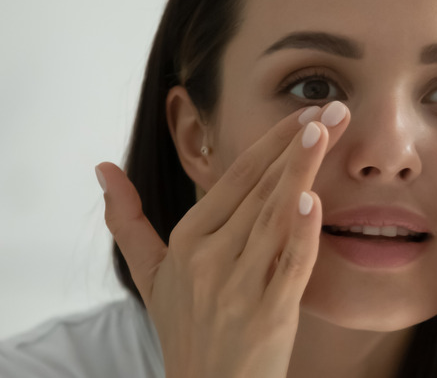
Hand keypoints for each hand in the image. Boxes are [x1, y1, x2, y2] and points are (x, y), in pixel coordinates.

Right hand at [96, 102, 349, 377]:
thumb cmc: (186, 328)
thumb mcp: (150, 276)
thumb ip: (128, 221)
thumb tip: (102, 170)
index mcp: (188, 240)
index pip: (237, 178)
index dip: (272, 142)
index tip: (305, 113)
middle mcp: (209, 257)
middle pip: (260, 189)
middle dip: (298, 144)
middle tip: (333, 108)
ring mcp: (237, 286)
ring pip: (274, 216)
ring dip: (301, 171)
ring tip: (326, 131)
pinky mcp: (267, 315)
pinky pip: (288, 265)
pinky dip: (301, 233)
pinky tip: (314, 200)